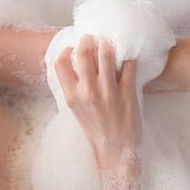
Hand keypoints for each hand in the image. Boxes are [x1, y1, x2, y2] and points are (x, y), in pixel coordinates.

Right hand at [53, 34, 141, 171]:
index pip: (60, 63)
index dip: (66, 50)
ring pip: (106, 54)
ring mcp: (109, 92)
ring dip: (107, 43)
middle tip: (93, 38)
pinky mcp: (128, 93)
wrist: (115, 151)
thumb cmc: (96, 131)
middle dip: (87, 39)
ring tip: (109, 42)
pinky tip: (127, 58)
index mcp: (72, 97)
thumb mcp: (77, 111)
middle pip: (83, 52)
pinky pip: (129, 65)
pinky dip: (128, 57)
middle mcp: (88, 92)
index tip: (73, 48)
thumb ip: (75, 89)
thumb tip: (79, 65)